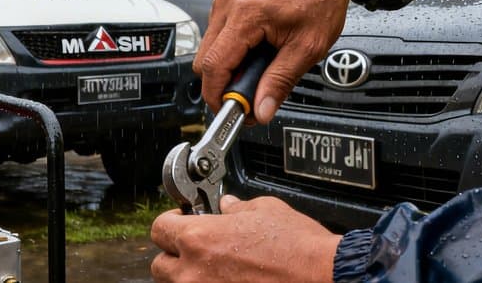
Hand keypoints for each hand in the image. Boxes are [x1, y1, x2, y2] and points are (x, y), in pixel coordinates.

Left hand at [151, 195, 341, 282]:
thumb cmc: (297, 247)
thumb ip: (238, 208)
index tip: (183, 221)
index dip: (172, 222)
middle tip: (198, 249)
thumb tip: (228, 206)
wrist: (322, 278)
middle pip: (160, 264)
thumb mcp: (267, 211)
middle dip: (176, 255)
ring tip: (217, 270)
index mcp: (199, 238)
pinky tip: (232, 282)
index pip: (159, 228)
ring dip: (190, 277)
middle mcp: (193, 273)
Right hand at [194, 0, 372, 122]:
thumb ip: (280, 82)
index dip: (218, 96)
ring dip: (228, 69)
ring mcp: (226, 1)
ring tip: (259, 73)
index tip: (232, 112)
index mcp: (246, 14)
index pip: (214, 66)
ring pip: (209, 51)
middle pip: (204, 61)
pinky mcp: (229, 3)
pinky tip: (256, 56)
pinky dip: (232, 54)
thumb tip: (261, 110)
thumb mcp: (307, 48)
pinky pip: (218, 38)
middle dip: (223, 85)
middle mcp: (229, 4)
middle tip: (251, 97)